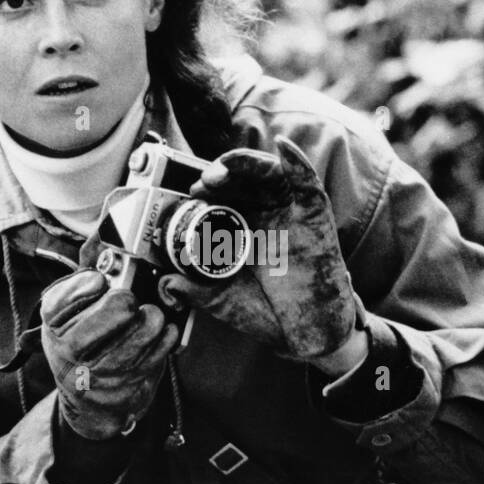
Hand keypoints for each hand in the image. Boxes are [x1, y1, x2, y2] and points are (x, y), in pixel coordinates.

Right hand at [40, 270, 179, 439]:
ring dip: (148, 323)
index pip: (59, 305)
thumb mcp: (72, 312)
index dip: (81, 289)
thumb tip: (101, 233)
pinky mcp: (127, 390)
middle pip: (93, 329)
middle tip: (130, 299)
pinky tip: (164, 331)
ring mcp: (98, 378)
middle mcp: (69, 355)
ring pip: (132, 343)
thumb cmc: (83, 344)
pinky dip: (164, 341)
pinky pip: (153, 359)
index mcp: (53, 328)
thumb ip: (86, 275)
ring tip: (152, 314)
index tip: (99, 280)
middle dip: (118, 308)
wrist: (91, 402)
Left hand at [157, 135, 358, 362]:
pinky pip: (309, 185)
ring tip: (225, 168)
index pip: (225, 195)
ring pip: (270, 174)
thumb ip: (197, 292)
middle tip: (204, 182)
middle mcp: (267, 214)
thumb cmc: (271, 313)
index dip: (207, 189)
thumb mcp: (225, 302)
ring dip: (247, 164)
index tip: (191, 193)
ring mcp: (292, 212)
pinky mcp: (316, 217)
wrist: (308, 334)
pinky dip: (298, 163)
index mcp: (244, 227)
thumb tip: (167, 283)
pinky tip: (285, 148)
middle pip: (244, 179)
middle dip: (223, 173)